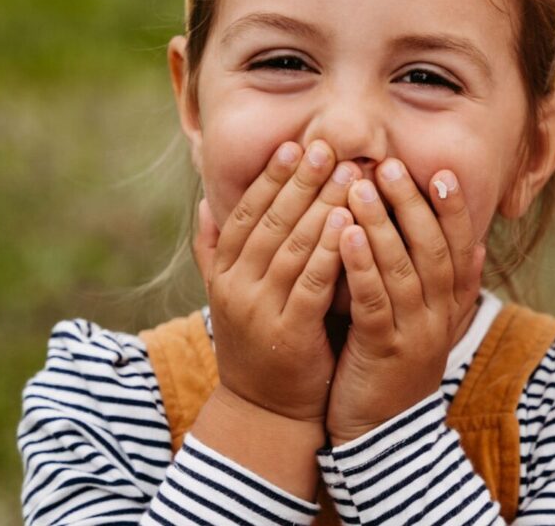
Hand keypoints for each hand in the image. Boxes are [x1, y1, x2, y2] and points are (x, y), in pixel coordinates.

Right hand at [194, 140, 355, 422]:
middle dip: (300, 182)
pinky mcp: (289, 331)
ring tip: (347, 173)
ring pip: (292, 246)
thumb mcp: (229, 293)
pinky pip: (311, 281)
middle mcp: (235, 286)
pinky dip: (329, 249)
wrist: (266, 408)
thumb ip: (215, 250)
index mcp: (223, 272)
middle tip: (326, 146)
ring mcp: (259, 309)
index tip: (294, 146)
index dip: (270, 179)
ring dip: (321, 206)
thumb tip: (205, 202)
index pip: (245, 213)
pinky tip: (349, 222)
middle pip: (269, 222)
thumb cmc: (259, 341)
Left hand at [326, 159, 485, 444]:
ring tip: (360, 185)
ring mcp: (414, 334)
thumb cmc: (396, 370)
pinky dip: (362, 266)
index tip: (438, 171)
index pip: (457, 246)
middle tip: (388, 165)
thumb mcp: (429, 325)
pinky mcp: (383, 353)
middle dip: (412, 204)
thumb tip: (476, 248)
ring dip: (383, 223)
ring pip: (403, 269)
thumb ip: (449, 286)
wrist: (382, 436)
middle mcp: (439, 315)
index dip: (451, 209)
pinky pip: (375, 301)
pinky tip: (346, 236)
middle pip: (432, 249)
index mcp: (450, 305)